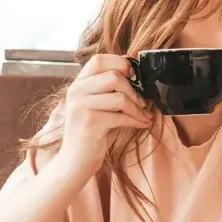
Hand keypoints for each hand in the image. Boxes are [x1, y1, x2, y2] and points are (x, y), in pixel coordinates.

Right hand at [57, 54, 153, 178]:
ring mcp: (80, 106)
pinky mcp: (89, 122)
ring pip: (120, 97)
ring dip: (139, 108)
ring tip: (145, 116)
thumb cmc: (94, 133)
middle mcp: (76, 91)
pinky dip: (137, 121)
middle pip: (113, 76)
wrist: (76, 161)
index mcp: (79, 84)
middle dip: (134, 91)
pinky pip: (122, 116)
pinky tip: (142, 125)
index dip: (120, 63)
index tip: (135, 75)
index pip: (99, 59)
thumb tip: (141, 80)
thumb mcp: (102, 106)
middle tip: (143, 103)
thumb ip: (113, 91)